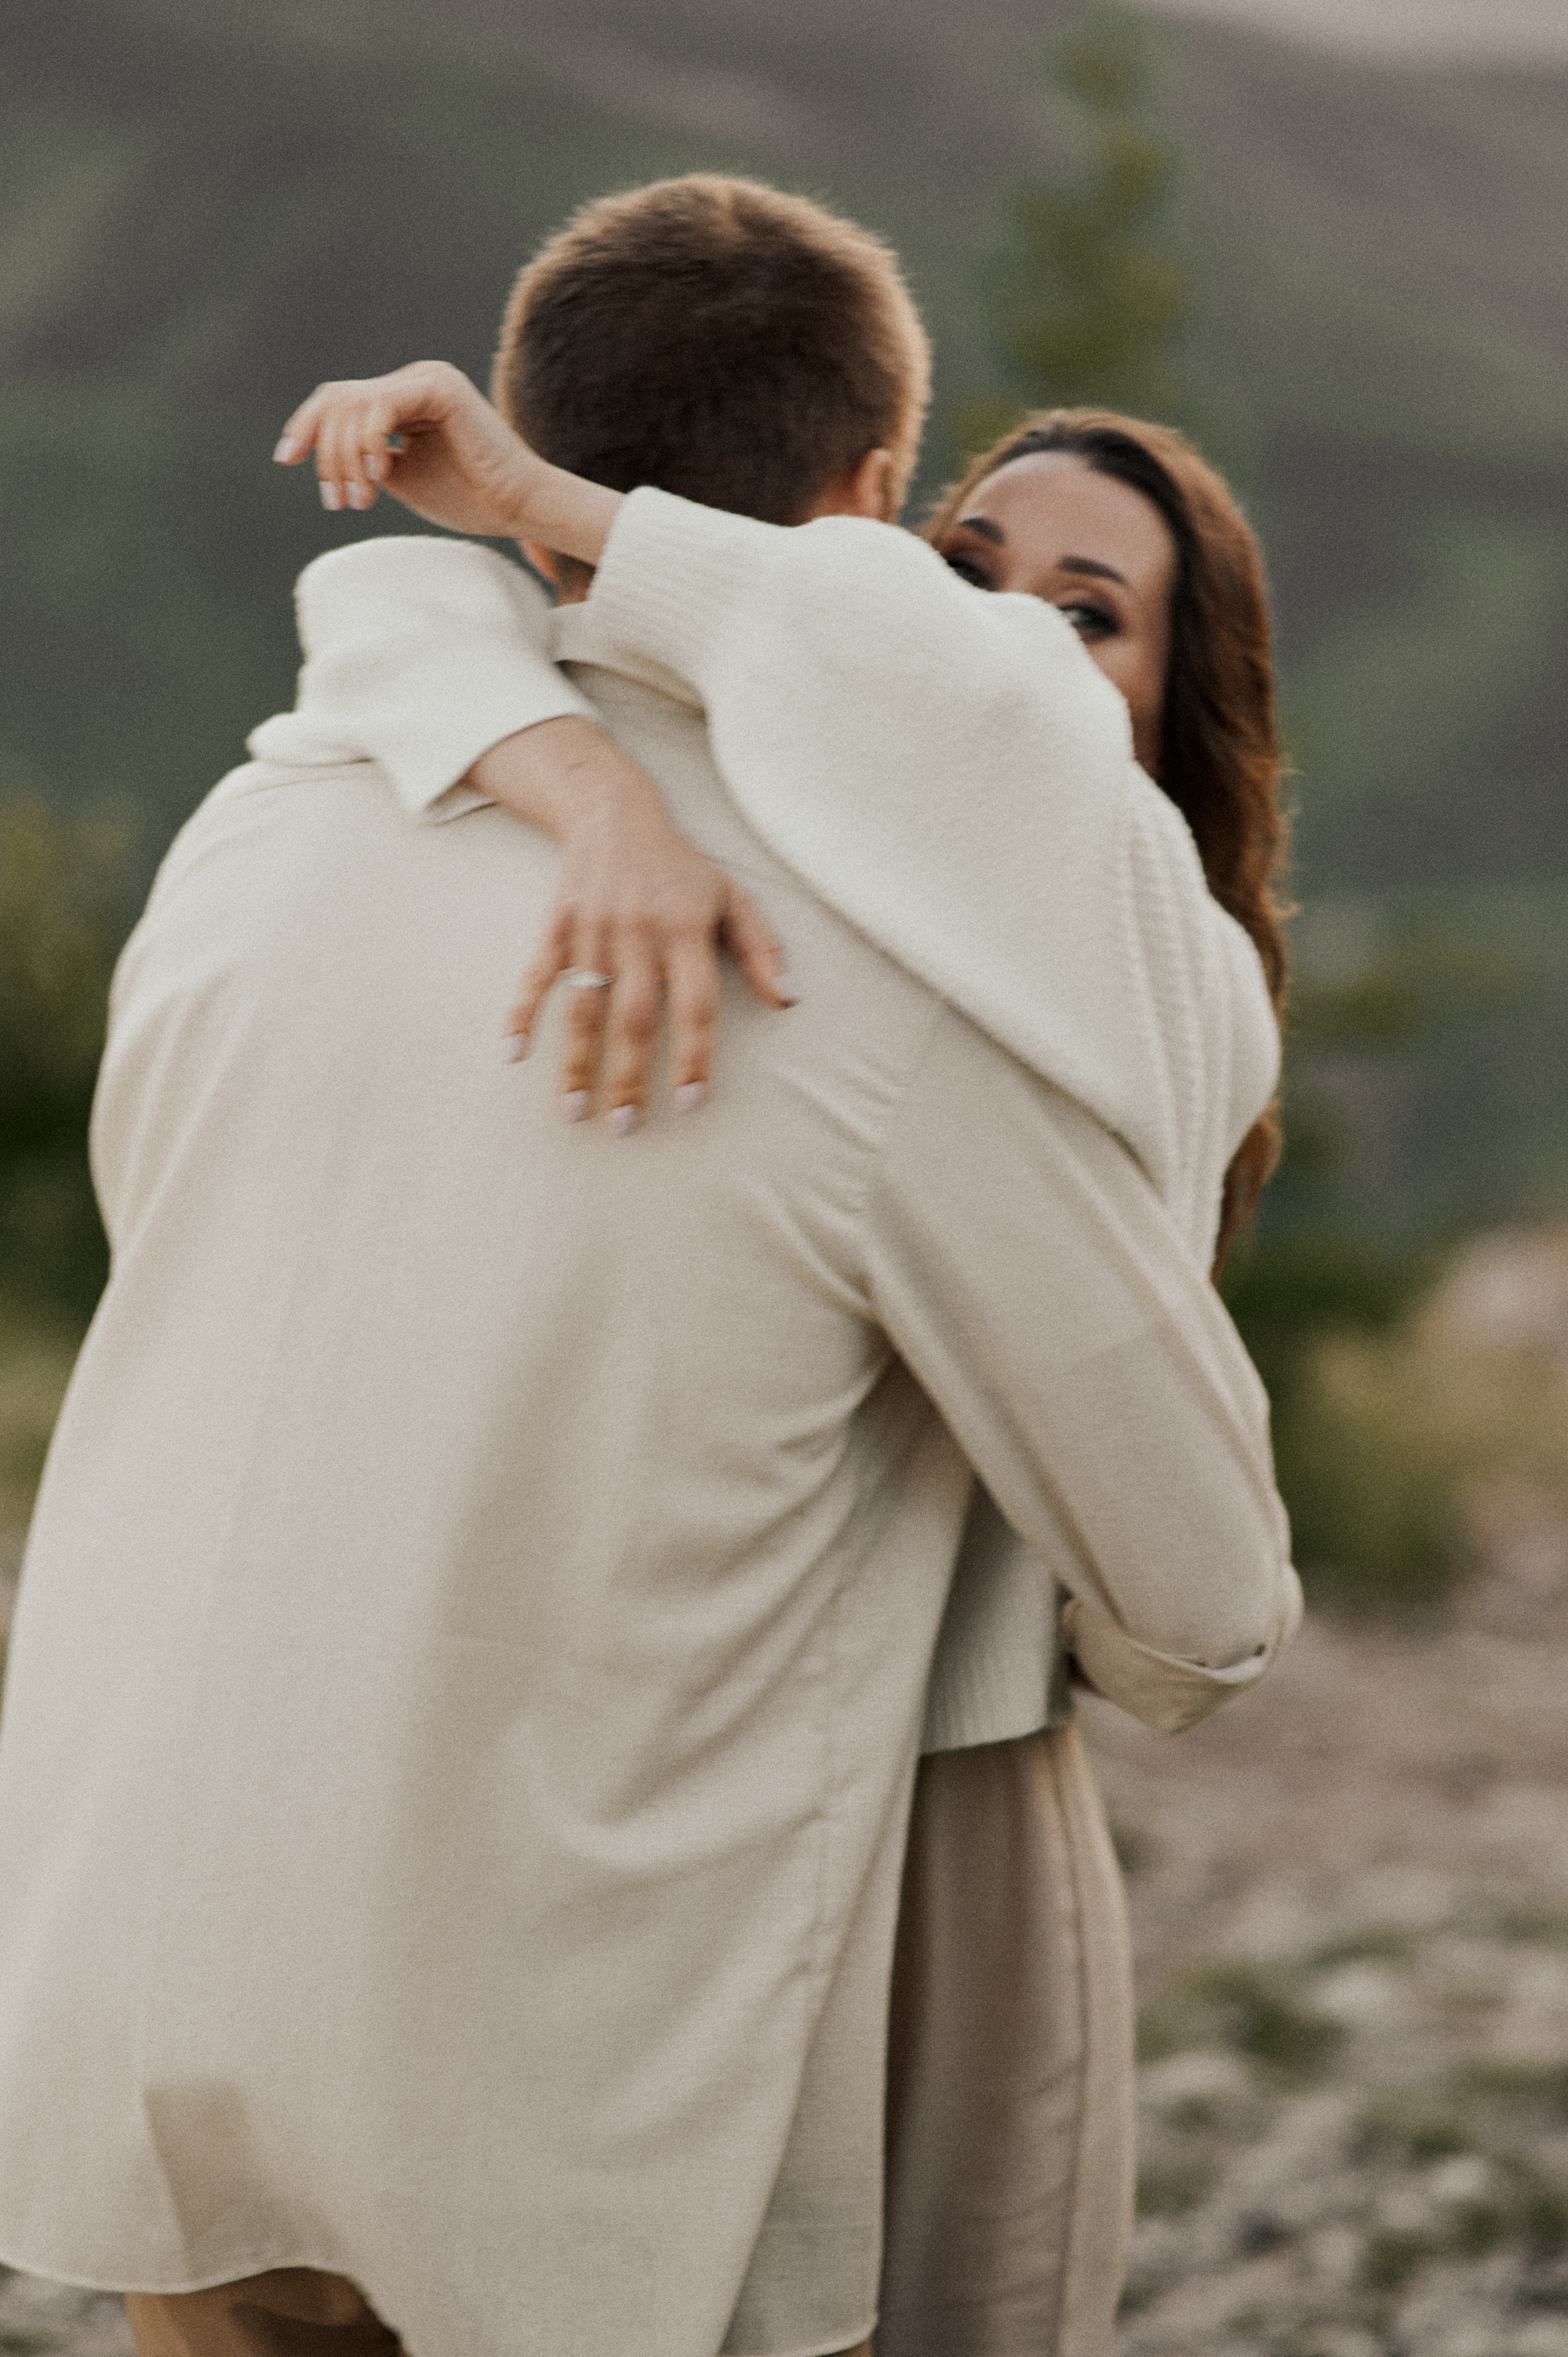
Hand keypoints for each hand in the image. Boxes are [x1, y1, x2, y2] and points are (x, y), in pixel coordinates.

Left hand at [273, 361, 539, 536]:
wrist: (517, 507)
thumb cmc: (468, 499)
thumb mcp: (400, 477)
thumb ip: (364, 459)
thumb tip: (325, 456)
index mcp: (403, 398)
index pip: (338, 400)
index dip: (305, 427)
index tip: (286, 460)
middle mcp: (412, 381)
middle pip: (337, 401)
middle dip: (326, 454)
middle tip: (339, 502)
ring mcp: (426, 379)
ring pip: (353, 405)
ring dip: (346, 458)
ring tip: (362, 500)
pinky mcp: (439, 387)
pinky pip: (380, 406)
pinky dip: (369, 444)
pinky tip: (381, 477)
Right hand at [474, 723, 793, 1128]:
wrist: (615, 811)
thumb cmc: (682, 868)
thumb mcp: (733, 898)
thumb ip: (762, 950)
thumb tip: (787, 1001)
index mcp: (688, 929)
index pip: (695, 1005)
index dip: (694, 1056)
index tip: (689, 1103)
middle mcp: (640, 931)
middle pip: (634, 1016)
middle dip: (628, 1076)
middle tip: (624, 1128)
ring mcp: (594, 928)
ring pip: (583, 1005)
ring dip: (576, 1062)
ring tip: (573, 1111)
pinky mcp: (558, 923)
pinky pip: (538, 974)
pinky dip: (522, 1013)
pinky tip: (512, 1055)